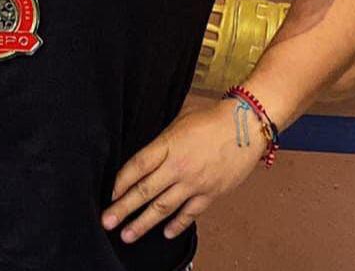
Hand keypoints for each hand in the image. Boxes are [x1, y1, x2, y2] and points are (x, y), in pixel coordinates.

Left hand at [102, 101, 263, 242]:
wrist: (246, 126)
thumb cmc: (213, 118)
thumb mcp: (180, 119)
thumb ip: (162, 139)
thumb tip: (146, 151)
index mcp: (168, 145)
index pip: (137, 166)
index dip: (120, 182)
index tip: (109, 194)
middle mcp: (179, 167)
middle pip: (145, 191)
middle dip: (123, 209)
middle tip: (107, 221)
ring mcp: (195, 182)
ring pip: (164, 207)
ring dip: (144, 223)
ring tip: (128, 235)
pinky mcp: (211, 193)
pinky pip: (190, 213)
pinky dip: (177, 224)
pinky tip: (165, 233)